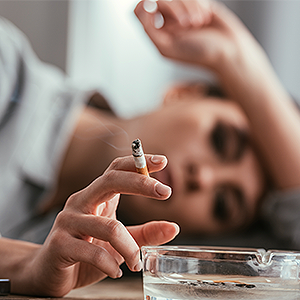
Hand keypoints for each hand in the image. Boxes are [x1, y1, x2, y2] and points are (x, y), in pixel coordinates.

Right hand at [19, 155, 178, 296]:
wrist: (49, 274)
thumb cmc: (86, 254)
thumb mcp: (120, 242)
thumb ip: (145, 233)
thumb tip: (174, 227)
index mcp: (96, 197)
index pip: (116, 170)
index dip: (138, 162)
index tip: (163, 161)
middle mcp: (81, 202)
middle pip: (110, 180)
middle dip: (141, 183)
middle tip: (165, 192)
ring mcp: (68, 221)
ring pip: (109, 226)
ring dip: (130, 247)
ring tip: (136, 263)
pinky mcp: (59, 243)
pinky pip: (93, 251)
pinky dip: (111, 264)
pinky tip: (116, 271)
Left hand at [135, 0, 266, 75]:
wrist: (227, 50)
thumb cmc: (199, 54)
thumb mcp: (168, 48)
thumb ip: (150, 30)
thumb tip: (143, 8)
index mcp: (159, 35)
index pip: (141, 12)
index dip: (145, 5)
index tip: (154, 9)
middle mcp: (168, 23)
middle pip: (159, 1)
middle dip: (174, 9)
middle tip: (187, 24)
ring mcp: (183, 13)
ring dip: (188, 8)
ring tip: (199, 23)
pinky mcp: (197, 5)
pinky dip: (197, 5)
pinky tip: (205, 18)